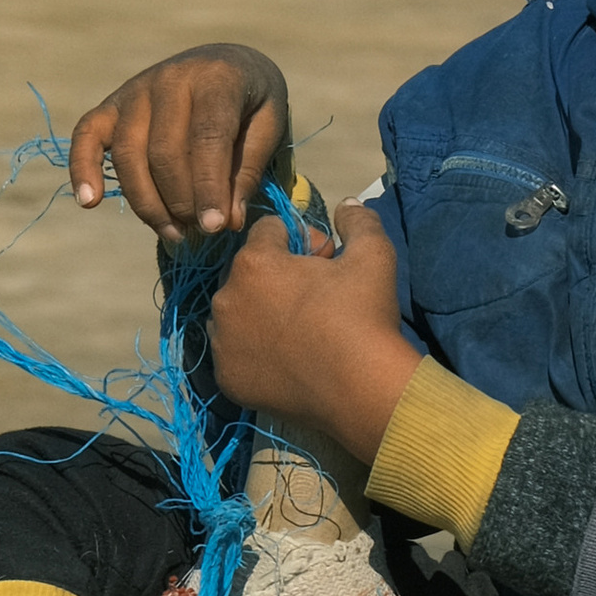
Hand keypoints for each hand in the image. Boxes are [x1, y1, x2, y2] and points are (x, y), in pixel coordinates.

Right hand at [68, 45, 289, 240]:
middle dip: (182, 201)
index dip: (209, 186)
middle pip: (164, 152)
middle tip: (203, 231)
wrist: (225, 64)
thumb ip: (247, 171)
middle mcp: (169, 78)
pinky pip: (86, 136)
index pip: (206, 137)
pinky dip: (83, 168)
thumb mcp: (269, 127)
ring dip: (149, 203)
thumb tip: (226, 221)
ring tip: (175, 233)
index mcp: (215, 77)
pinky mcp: (111, 105)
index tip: (215, 227)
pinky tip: (90, 202)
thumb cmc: (251, 103)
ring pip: (129, 155)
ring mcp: (135, 90)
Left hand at [204, 201, 420, 463]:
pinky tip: (286, 359)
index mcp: (254, 262)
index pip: (268, 230)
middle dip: (278, 277)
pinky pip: (236, 353)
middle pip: (249, 272)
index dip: (301, 240)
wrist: (361, 391)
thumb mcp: (373, 255)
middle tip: (316, 299)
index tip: (327, 261)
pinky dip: (255, 352)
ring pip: (238, 313)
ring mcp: (223, 342)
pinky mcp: (227, 378)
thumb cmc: (364, 317)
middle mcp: (226, 298)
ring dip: (261, 313)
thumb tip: (346, 203)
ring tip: (300, 332)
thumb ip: (357, 220)